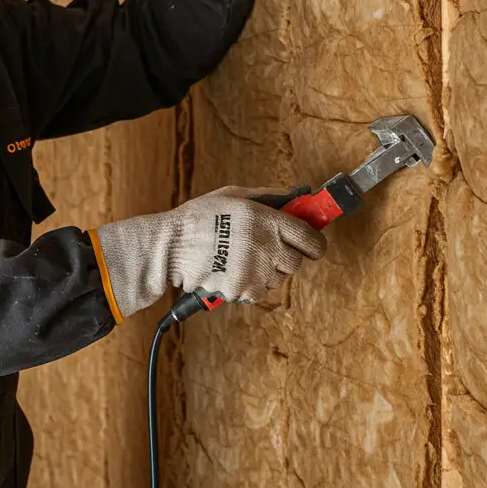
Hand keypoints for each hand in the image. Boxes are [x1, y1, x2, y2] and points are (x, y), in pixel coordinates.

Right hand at [92, 186, 327, 319]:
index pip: (311, 239)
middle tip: (267, 248)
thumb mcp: (236, 195)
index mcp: (267, 220)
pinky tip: (232, 270)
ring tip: (242, 258)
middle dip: (286, 256)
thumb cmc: (201, 217)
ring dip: (267, 271)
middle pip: (296, 262)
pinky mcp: (243, 291)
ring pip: (278, 279)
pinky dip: (250, 285)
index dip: (315, 243)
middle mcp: (265, 247)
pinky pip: (259, 292)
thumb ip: (270, 197)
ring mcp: (255, 272)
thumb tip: (297, 197)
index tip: (313, 245)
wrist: (171, 246)